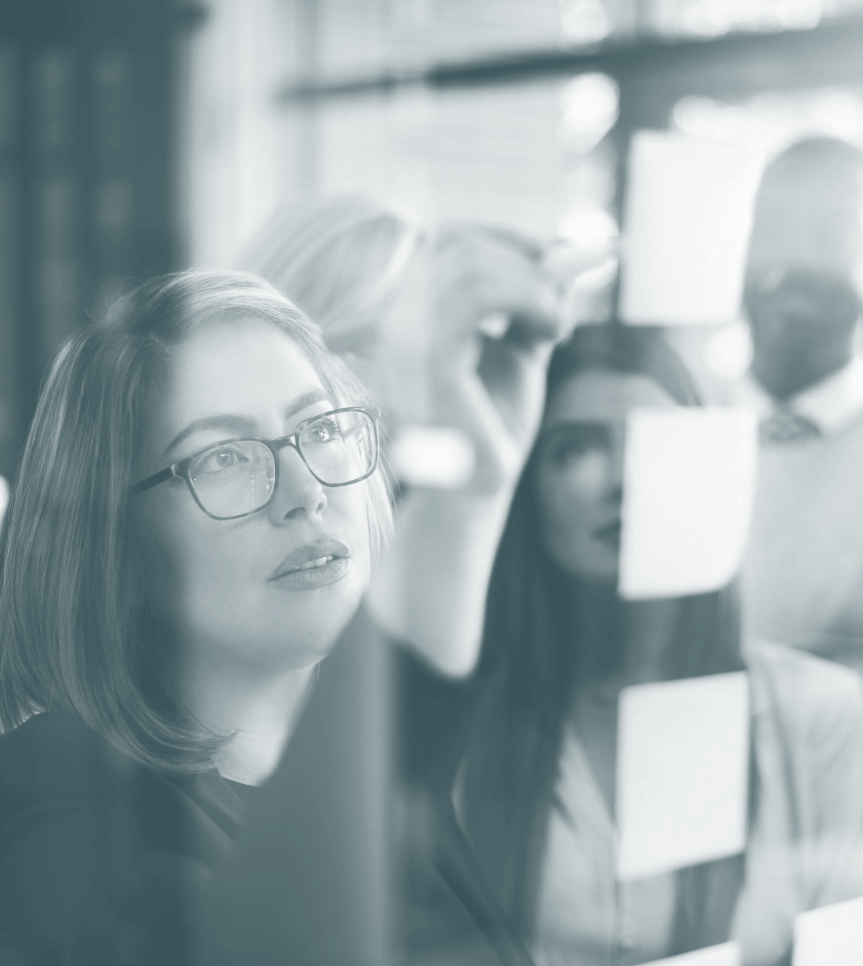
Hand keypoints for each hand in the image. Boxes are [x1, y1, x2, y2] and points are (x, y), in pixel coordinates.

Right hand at [369, 223, 608, 675]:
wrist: (470, 494)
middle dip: (525, 257)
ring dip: (532, 286)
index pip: (447, 241)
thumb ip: (532, 307)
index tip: (554, 254)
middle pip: (457, 242)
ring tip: (557, 328)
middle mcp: (397, 318)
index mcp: (411, 313)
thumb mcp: (518, 354)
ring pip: (470, 265)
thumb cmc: (491, 431)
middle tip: (563, 300)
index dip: (505, 237)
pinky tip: (551, 334)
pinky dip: (528, 301)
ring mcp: (405, 337)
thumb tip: (566, 254)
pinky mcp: (428, 359)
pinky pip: (477, 298)